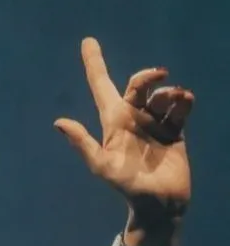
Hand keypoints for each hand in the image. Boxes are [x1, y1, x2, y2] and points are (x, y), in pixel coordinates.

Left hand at [55, 37, 193, 241]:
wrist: (159, 204)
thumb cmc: (126, 187)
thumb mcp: (102, 166)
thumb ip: (83, 144)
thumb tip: (59, 122)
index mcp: (113, 121)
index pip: (101, 87)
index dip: (94, 64)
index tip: (87, 41)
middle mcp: (134, 118)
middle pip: (138, 85)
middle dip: (148, 75)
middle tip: (160, 73)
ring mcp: (155, 123)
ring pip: (162, 95)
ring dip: (170, 93)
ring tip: (177, 100)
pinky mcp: (175, 131)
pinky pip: (180, 108)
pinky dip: (183, 101)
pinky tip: (186, 101)